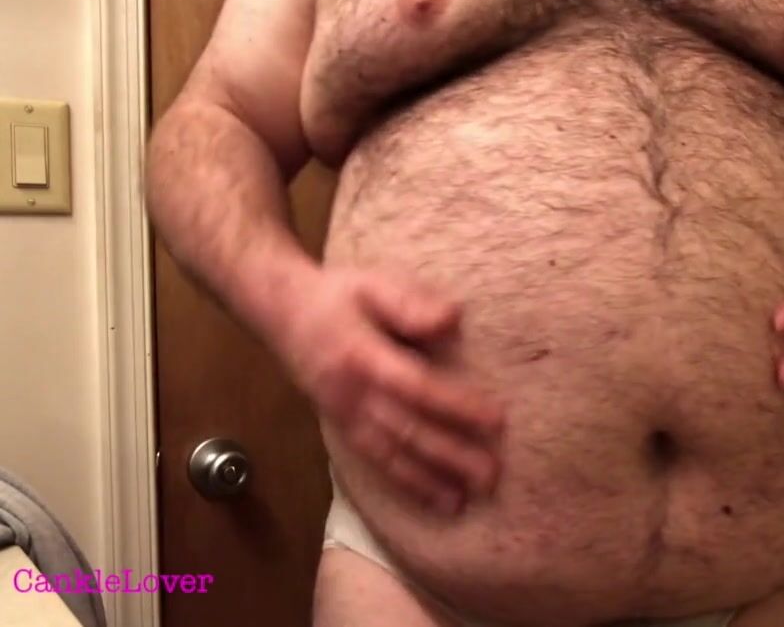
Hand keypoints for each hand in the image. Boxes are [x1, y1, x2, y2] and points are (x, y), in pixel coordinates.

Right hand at [275, 268, 503, 514]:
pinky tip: (433, 499)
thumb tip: (452, 318)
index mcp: (364, 356)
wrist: (282, 312)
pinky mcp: (342, 429)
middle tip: (492, 476)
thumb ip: (409, 302)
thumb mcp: (372, 283)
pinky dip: (404, 484)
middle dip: (450, 457)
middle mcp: (353, 394)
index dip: (457, 406)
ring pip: (389, 456)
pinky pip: (374, 462)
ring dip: (428, 482)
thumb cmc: (338, 294)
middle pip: (406, 431)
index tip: (497, 420)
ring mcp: (345, 416)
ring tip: (463, 503)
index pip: (418, 387)